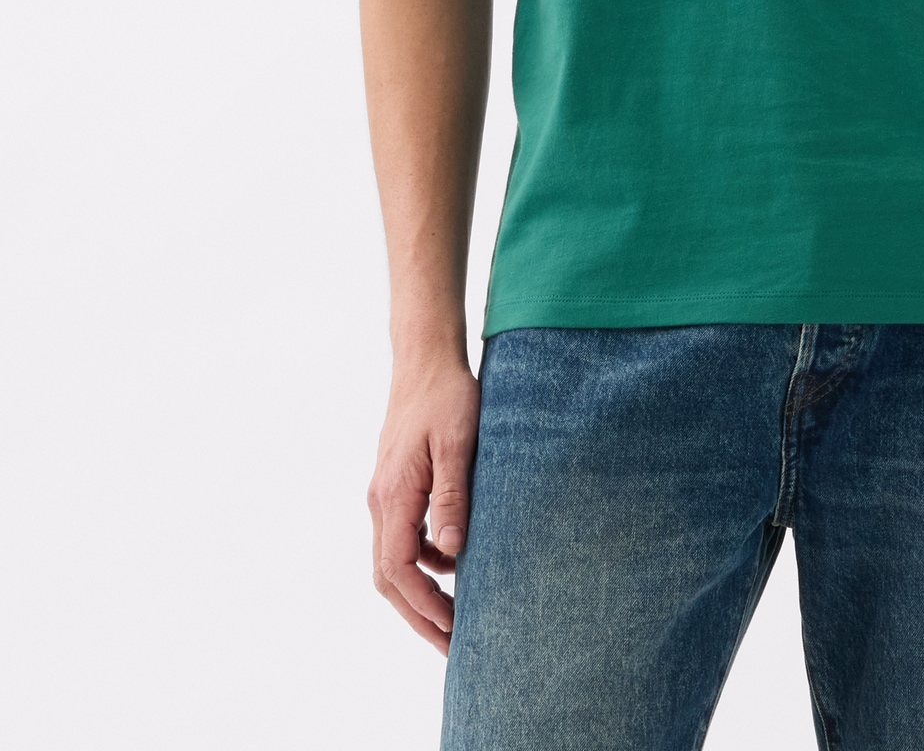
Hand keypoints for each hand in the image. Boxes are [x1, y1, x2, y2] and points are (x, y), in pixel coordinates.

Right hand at [368, 356, 480, 652]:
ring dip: (419, 594)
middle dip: (418, 615)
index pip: (399, 569)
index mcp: (394, 495)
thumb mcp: (459, 443)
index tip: (454, 630)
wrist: (425, 358)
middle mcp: (381, 500)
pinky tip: (452, 566)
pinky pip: (403, 538)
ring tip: (454, 618)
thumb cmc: (447, 396)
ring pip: (393, 561)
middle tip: (452, 646)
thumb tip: (452, 555)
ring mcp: (385, 493)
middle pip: (389, 577)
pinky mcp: (396, 485)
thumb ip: (454, 497)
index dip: (424, 606)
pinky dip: (423, 562)